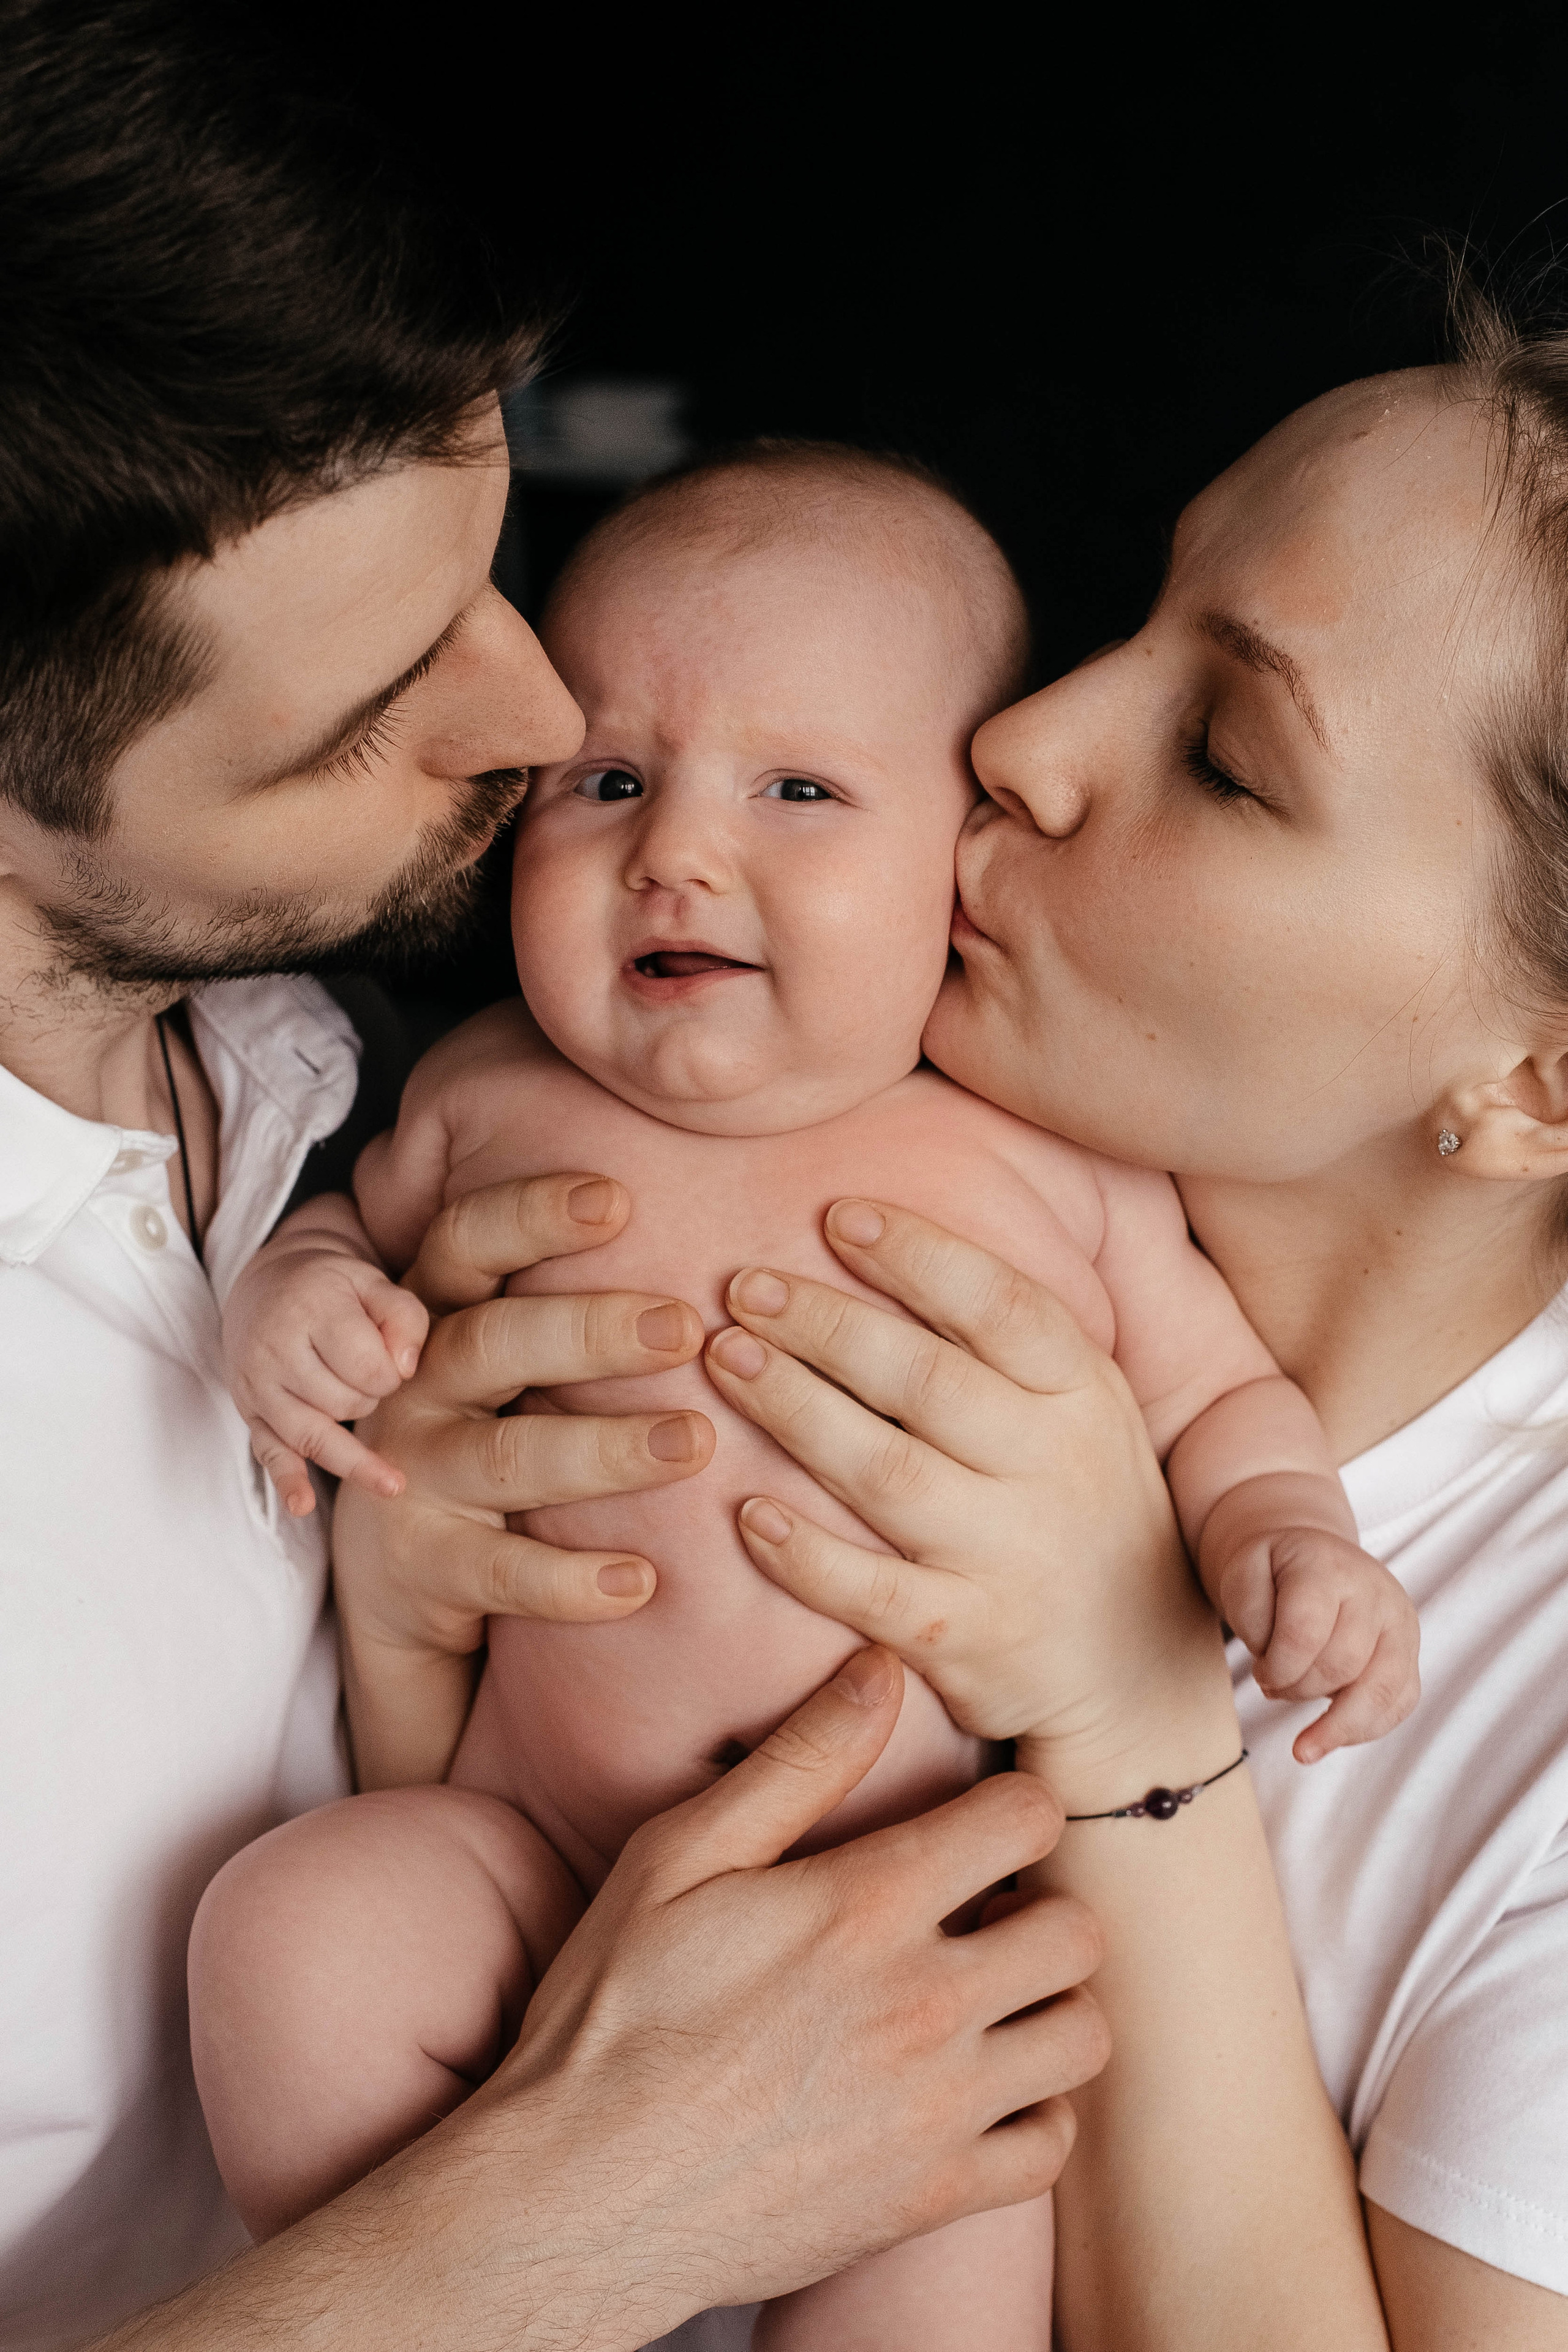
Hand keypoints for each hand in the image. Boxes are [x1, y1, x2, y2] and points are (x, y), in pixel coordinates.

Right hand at [224, 1224, 426, 1516]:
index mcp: (311, 1309)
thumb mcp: (374, 1283)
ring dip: (353, 1450)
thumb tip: (406, 1370)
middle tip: (370, 1378)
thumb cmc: (334, 1289)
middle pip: (344, 1403)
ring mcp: (258, 1386)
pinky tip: (301, 1505)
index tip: (391, 1364)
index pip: (368, 1368)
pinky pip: (267, 1453)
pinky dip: (287, 1480)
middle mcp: (276, 1348)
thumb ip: (404, 1317)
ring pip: (314, 1435)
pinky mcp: (250, 1413)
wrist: (268, 1287)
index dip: (392, 1375)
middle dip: (370, 1400)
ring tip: (393, 1483)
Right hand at [332, 1172, 715, 1784]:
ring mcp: (411, 1474)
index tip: (617, 1199)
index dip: (530, 1215)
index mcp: (441, 1316)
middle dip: (590, 1330)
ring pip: (509, 1456)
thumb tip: (723, 1241)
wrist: (406, 1573)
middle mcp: (416, 1385)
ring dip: (605, 1451)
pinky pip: (501, 1572)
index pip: (466, 1244)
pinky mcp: (422, 1565)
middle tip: (686, 1327)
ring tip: (695, 1443)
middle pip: (493, 1341)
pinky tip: (642, 1579)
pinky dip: (571, 1580)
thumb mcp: (520, 1363)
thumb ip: (579, 1305)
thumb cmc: (502, 1431)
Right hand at [467, 1646, 1108, 2331]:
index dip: (1012, 1809)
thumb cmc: (614, 2013)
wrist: (578, 2197)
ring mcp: (935, 2110)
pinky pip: (1050, 2147)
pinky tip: (979, 2089)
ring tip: (992, 1996)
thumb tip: (879, 1670)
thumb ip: (796, 1762)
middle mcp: (924, 2005)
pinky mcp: (931, 2197)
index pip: (1026, 1820)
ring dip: (1049, 2006)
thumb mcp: (677, 1858)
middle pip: (1075, 1931)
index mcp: (866, 1908)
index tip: (977, 1827)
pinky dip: (1034, 2114)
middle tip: (985, 1912)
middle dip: (1040, 1905)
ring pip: (1082, 2037)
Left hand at [701, 1201, 1232, 1805]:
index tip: (838, 1214)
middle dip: (827, 1325)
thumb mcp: (1081, 1409)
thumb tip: (886, 1232)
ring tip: (725, 1360)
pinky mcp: (969, 1638)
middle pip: (928, 1381)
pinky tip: (746, 1512)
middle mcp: (1055, 1469)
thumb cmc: (1077, 1507)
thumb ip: (1007, 1338)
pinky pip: (874, 1593)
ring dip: (797, 1412)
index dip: (920, 1254)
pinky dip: (807, 1555)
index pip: (1002, 1306)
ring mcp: (1012, 1557)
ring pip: (889, 1476)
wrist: (1134, 1669)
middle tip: (744, 1288)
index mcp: (1083, 1394)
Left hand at [1215, 1526, 1420, 1763]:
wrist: (1315, 1557)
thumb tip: (1275, 1668)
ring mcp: (1401, 1624)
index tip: (1260, 1673)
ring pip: (1381, 1693)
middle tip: (1275, 1685)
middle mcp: (1376, 1592)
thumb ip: (1249, 1614)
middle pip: (1341, 1666)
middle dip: (1299, 1690)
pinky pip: (1400, 1704)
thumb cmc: (1275, 1573)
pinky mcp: (1411, 1654)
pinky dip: (1365, 1728)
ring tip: (1304, 1741)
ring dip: (1335, 1725)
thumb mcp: (1243, 1573)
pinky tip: (1332, 1733)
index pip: (1304, 1634)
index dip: (1276, 1667)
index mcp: (1329, 1567)